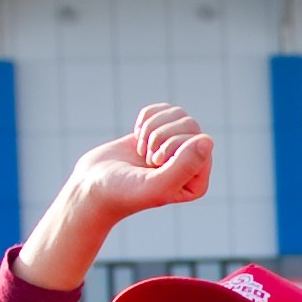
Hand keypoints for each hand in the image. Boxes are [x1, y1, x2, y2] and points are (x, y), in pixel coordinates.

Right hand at [18, 107, 214, 291]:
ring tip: (141, 151)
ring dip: (152, 128)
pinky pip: (163, 109)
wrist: (93, 185)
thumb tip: (208, 140)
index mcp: (197, 183)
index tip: (153, 165)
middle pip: (190, 125)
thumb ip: (184, 167)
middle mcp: (192, 165)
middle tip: (146, 157)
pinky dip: (145, 119)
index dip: (171, 147)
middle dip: (160, 136)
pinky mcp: (160, 132)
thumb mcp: (155, 185)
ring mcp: (176, 147)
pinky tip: (137, 138)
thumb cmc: (123, 191)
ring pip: (177, 114)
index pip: (199, 143)